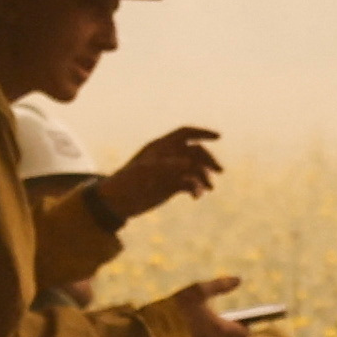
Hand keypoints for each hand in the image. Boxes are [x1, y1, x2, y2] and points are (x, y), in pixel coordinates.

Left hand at [94, 125, 224, 222]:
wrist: (117, 203)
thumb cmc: (127, 182)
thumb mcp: (145, 172)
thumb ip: (167, 165)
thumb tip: (189, 163)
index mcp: (161, 147)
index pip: (186, 134)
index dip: (202, 133)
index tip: (219, 137)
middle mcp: (169, 157)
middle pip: (195, 152)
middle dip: (208, 160)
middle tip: (219, 171)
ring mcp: (171, 172)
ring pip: (195, 169)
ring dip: (204, 177)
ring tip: (209, 189)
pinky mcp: (172, 186)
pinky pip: (191, 184)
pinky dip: (196, 189)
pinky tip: (196, 197)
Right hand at [151, 276, 249, 336]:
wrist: (151, 336)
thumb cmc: (175, 311)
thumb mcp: (196, 292)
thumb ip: (219, 286)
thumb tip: (238, 280)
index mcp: (221, 330)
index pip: (243, 335)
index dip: (240, 329)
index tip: (233, 324)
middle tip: (212, 327)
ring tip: (195, 335)